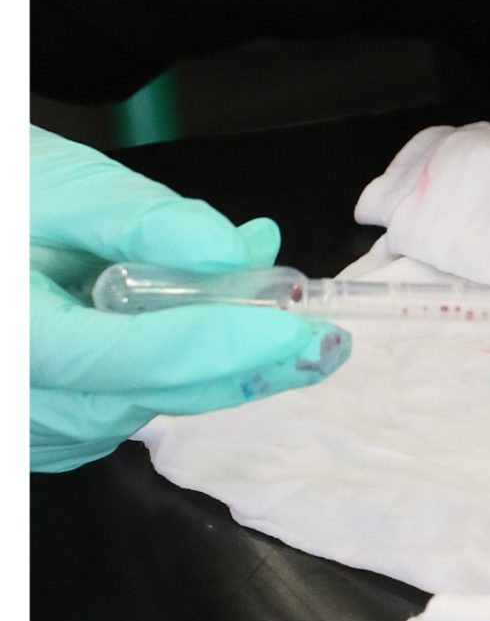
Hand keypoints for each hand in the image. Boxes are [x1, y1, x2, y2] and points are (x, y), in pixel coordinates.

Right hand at [30, 129, 349, 472]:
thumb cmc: (0, 198)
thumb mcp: (57, 188)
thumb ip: (146, 222)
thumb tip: (244, 255)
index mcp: (14, 338)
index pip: (137, 357)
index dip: (230, 345)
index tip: (308, 330)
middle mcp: (20, 403)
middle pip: (154, 393)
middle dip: (245, 363)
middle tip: (326, 337)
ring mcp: (31, 430)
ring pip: (149, 405)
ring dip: (215, 362)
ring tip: (262, 304)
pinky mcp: (48, 432)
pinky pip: (128, 406)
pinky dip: (175, 366)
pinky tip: (200, 321)